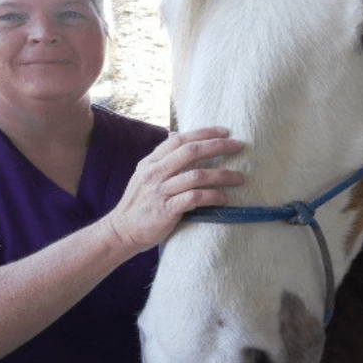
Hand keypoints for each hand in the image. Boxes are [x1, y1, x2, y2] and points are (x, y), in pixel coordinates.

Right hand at [105, 127, 244, 253]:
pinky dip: (212, 196)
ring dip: (222, 175)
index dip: (203, 132)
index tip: (225, 131)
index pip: (179, 139)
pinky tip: (224, 198)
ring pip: (196, 175)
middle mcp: (154, 173)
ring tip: (239, 178)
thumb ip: (161, 157)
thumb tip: (175, 134)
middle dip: (218, 146)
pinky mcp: (166, 210)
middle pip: (191, 152)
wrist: (122, 231)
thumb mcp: (144, 174)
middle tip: (238, 146)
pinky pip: (194, 198)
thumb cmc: (139, 203)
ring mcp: (160, 191)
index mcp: (151, 162)